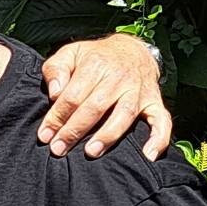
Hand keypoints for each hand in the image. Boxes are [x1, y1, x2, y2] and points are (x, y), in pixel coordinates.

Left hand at [38, 34, 170, 161]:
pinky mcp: (155, 102)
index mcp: (97, 65)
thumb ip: (56, 69)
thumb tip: (54, 93)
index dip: (57, 117)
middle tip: (58, 149)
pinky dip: (158, 138)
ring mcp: (139, 91)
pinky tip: (148, 156)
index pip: (73, 95)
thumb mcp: (71, 54)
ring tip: (91, 152)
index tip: (44, 136)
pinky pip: (162, 121)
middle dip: (75, 130)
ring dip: (108, 135)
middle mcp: (120, 78)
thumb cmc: (95, 58)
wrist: (133, 49)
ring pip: (124, 114)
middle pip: (96, 107)